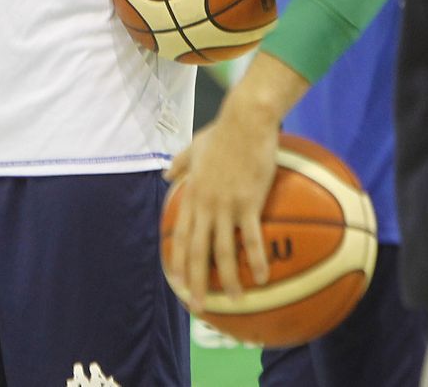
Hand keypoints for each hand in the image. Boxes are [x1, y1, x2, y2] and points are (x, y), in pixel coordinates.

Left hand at [164, 105, 279, 309]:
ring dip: (226, 279)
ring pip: (222, 250)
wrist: (244, 122)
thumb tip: (166, 174)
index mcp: (193, 194)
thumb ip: (181, 163)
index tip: (177, 281)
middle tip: (197, 305)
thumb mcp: (194, 147)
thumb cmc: (222, 132)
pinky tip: (262, 277)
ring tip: (234, 301)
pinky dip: (255, 259)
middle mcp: (205, 204)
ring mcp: (226, 206)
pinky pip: (252, 238)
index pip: (181, 234)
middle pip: (196, 250)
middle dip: (195, 280)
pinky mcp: (248, 203)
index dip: (178, 260)